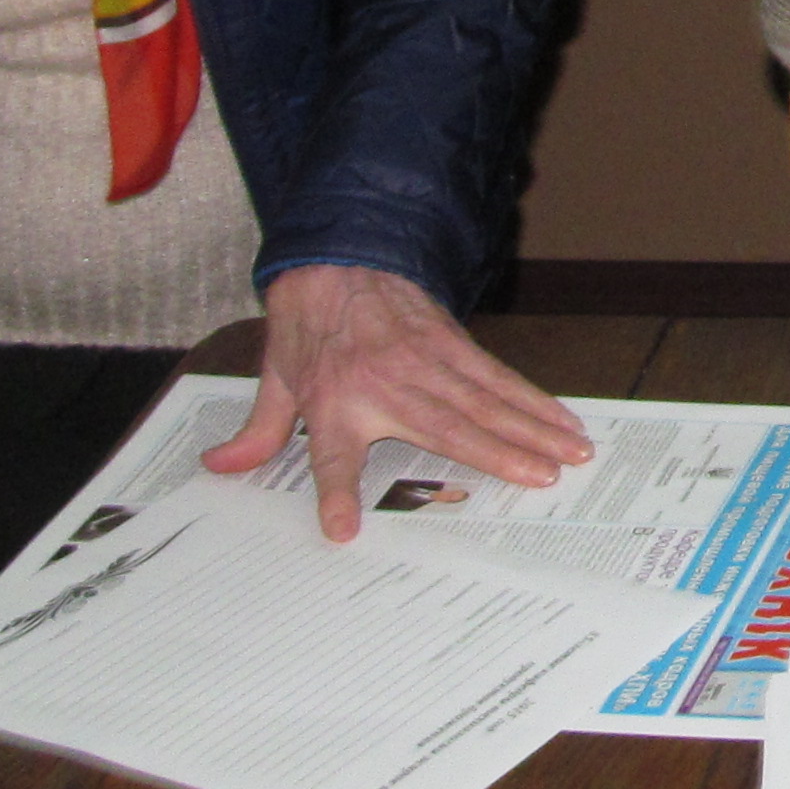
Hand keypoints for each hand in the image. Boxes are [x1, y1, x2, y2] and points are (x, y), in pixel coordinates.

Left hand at [206, 262, 595, 541]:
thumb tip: (218, 466)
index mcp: (334, 401)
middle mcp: (386, 383)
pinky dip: (531, 398)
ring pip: (486, 399)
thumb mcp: (274, 379)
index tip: (344, 530)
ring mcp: (425, 359)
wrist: (333, 258)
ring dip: (532, 426)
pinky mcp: (451, 342)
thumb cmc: (306, 327)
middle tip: (544, 477)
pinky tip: (561, 416)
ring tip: (571, 452)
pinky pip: (496, 375)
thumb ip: (258, 431)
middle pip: (448, 426)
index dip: (335, 492)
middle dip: (500, 452)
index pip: (331, 456)